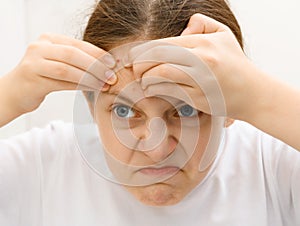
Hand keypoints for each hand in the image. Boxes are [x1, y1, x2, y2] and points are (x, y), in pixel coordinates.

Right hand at [2, 33, 116, 113]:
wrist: (15, 92)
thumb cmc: (42, 77)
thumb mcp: (58, 63)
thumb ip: (77, 61)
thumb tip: (107, 67)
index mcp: (49, 39)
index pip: (78, 44)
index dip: (97, 53)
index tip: (113, 62)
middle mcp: (40, 48)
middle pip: (73, 54)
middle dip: (96, 65)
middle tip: (111, 76)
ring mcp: (34, 63)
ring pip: (68, 69)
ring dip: (90, 78)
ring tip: (105, 84)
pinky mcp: (33, 80)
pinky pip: (62, 83)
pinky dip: (80, 86)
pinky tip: (92, 89)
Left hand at [125, 14, 260, 118]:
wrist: (253, 93)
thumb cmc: (236, 64)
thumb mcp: (224, 35)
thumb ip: (202, 23)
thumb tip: (182, 31)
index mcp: (204, 43)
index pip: (164, 43)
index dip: (143, 50)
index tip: (134, 57)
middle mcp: (201, 59)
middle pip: (159, 57)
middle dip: (140, 63)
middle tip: (134, 69)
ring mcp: (200, 80)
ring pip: (162, 74)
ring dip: (146, 78)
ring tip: (143, 80)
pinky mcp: (199, 98)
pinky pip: (170, 91)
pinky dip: (156, 90)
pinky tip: (152, 89)